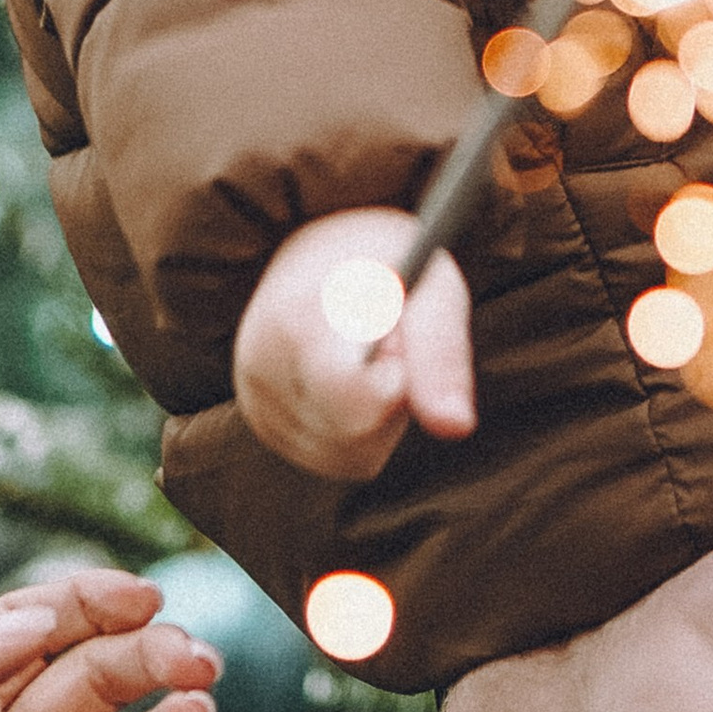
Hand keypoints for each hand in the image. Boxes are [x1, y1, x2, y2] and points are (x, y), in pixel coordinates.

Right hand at [232, 205, 475, 478]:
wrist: (325, 250)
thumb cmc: (388, 259)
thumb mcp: (429, 279)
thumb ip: (441, 350)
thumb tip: (456, 427)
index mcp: (295, 315)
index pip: (351, 397)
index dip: (395, 377)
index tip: (399, 337)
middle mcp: (260, 365)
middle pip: (354, 435)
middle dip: (392, 397)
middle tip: (389, 340)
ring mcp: (256, 400)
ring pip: (348, 456)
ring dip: (382, 420)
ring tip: (372, 355)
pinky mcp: (266, 426)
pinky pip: (337, 461)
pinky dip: (364, 434)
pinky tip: (358, 383)